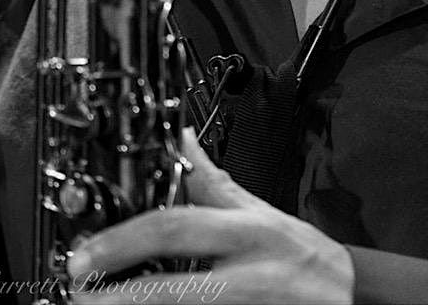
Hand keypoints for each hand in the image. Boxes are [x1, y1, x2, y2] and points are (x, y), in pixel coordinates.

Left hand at [69, 129, 354, 304]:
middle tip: (78, 291)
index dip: (127, 239)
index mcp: (248, 230)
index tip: (86, 251)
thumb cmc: (298, 253)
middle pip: (179, 285)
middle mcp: (251, 272)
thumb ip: (213, 183)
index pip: (180, 226)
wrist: (350, 298)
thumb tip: (179, 138)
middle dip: (123, 292)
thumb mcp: (259, 210)